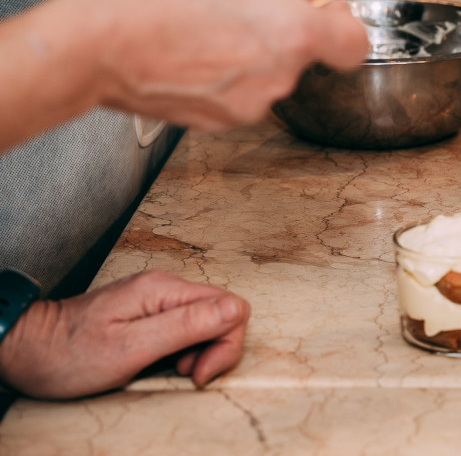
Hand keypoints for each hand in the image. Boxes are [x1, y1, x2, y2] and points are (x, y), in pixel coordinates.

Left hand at [0, 270, 249, 399]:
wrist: (24, 349)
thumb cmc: (68, 354)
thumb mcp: (130, 348)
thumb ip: (186, 326)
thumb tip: (236, 310)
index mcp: (165, 291)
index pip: (231, 307)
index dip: (225, 345)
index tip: (196, 372)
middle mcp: (166, 287)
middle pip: (222, 313)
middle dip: (214, 350)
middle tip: (182, 374)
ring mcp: (157, 297)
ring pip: (206, 321)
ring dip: (198, 352)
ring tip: (167, 369)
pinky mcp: (148, 310)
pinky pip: (185, 326)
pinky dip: (182, 349)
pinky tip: (158, 361)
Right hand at [36, 0, 367, 133]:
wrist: (93, 46)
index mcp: (292, 33)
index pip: (355, 44)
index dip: (341, 22)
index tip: (319, 9)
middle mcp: (279, 77)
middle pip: (306, 52)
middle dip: (283, 26)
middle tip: (236, 2)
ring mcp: (250, 105)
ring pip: (272, 71)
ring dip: (252, 49)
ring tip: (204, 24)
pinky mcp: (221, 121)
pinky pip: (242, 90)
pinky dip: (226, 71)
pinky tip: (191, 49)